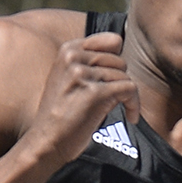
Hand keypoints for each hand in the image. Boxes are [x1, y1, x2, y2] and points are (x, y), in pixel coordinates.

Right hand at [24, 32, 138, 165]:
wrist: (47, 142)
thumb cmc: (60, 114)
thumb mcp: (67, 77)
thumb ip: (88, 62)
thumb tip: (120, 50)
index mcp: (68, 50)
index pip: (112, 41)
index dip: (118, 61)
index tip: (114, 79)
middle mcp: (73, 58)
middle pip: (120, 61)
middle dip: (120, 81)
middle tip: (113, 100)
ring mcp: (83, 74)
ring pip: (125, 76)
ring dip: (127, 96)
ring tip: (118, 110)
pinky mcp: (95, 93)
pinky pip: (130, 90)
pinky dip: (134, 105)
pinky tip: (131, 117)